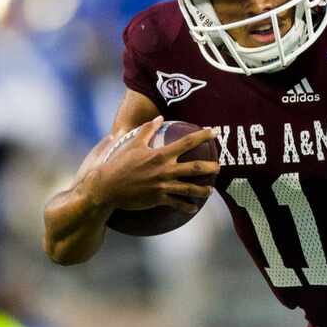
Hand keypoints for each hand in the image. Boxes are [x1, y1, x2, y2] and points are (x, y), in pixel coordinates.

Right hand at [91, 116, 219, 213]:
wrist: (106, 188)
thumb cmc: (118, 164)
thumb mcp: (132, 144)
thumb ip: (148, 130)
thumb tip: (160, 118)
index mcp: (160, 155)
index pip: (186, 142)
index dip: (202, 136)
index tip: (214, 132)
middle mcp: (164, 170)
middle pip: (194, 168)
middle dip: (210, 167)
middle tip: (220, 166)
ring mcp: (162, 186)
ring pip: (189, 189)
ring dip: (203, 190)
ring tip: (211, 190)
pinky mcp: (158, 199)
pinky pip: (177, 203)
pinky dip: (187, 206)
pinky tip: (194, 208)